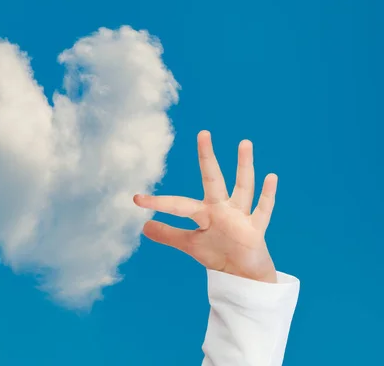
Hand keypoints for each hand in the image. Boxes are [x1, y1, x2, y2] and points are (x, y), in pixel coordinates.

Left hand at [134, 130, 278, 282]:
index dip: (158, 203)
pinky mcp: (255, 230)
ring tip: (244, 142)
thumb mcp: (190, 245)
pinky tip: (271, 176)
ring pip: (242, 188)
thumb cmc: (219, 254)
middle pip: (213, 180)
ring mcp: (240, 218)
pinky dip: (267, 195)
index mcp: (205, 213)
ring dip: (244, 167)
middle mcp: (222, 210)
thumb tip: (144, 226)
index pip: (178, 205)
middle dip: (207, 158)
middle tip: (203, 132)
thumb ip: (169, 235)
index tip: (136, 199)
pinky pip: (262, 211)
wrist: (244, 275)